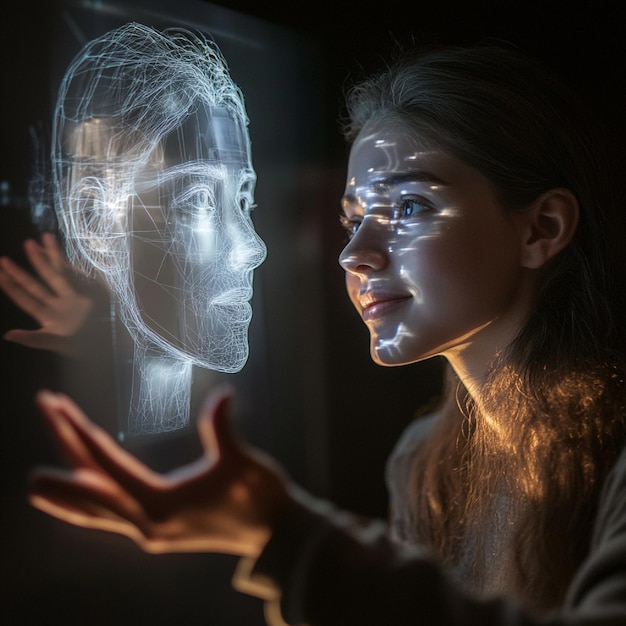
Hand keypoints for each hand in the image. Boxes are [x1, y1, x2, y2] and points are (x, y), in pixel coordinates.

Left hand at [0, 233, 93, 356]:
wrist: (106, 345)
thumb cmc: (80, 346)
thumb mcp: (54, 343)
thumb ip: (33, 339)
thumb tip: (7, 335)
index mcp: (49, 317)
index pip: (27, 299)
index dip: (14, 288)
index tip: (0, 273)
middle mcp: (59, 304)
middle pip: (41, 283)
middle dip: (30, 266)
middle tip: (20, 247)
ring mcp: (73, 298)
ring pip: (59, 275)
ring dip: (50, 257)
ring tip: (42, 238)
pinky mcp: (90, 294)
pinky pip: (77, 277)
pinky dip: (70, 265)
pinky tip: (60, 253)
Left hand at [29, 387, 290, 556]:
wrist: (275, 533)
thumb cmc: (260, 497)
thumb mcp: (241, 462)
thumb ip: (224, 429)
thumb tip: (223, 395)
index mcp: (162, 505)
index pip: (110, 467)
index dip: (83, 435)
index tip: (60, 407)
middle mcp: (147, 523)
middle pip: (93, 487)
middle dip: (66, 447)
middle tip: (46, 409)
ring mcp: (150, 530)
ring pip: (97, 509)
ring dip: (68, 488)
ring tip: (35, 482)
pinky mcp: (157, 528)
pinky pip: (110, 516)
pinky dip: (87, 506)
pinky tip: (80, 498)